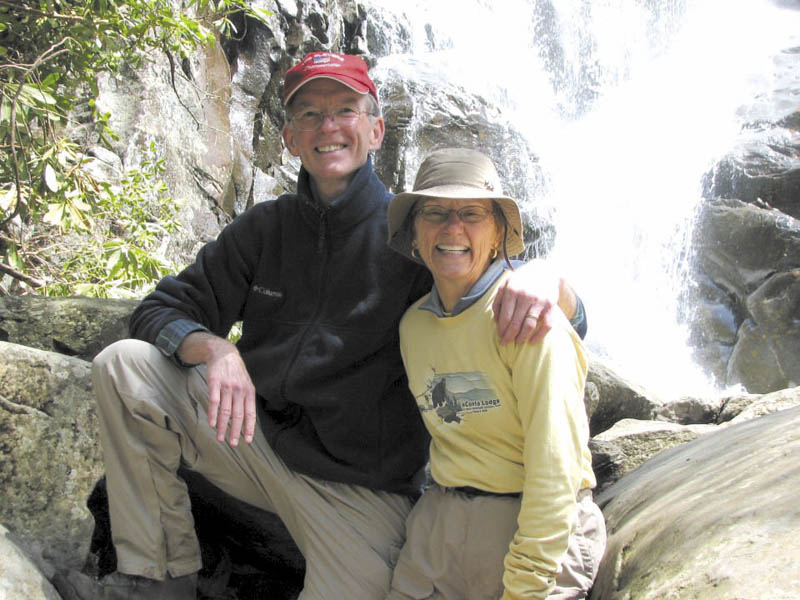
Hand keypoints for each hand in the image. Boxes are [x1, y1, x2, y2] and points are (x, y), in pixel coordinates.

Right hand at [178, 332, 255, 446]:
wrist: (224, 353)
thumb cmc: (236, 372)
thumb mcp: (246, 383)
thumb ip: (247, 400)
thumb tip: (248, 420)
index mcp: (249, 391)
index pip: (251, 413)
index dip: (249, 427)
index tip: (247, 440)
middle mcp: (239, 390)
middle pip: (238, 415)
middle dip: (236, 431)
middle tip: (233, 444)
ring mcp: (227, 386)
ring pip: (225, 411)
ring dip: (222, 427)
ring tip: (220, 438)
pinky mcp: (215, 383)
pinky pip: (214, 402)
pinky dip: (212, 414)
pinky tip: (211, 424)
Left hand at [492, 260, 571, 344]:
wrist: (545, 270)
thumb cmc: (522, 279)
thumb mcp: (506, 284)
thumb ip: (498, 300)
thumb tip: (496, 321)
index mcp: (512, 291)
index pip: (505, 317)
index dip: (502, 329)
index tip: (500, 336)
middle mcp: (525, 296)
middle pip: (515, 323)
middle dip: (509, 336)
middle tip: (505, 343)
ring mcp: (539, 301)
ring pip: (529, 326)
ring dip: (522, 337)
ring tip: (517, 342)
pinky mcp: (551, 306)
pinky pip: (546, 325)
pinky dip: (539, 335)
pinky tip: (532, 341)